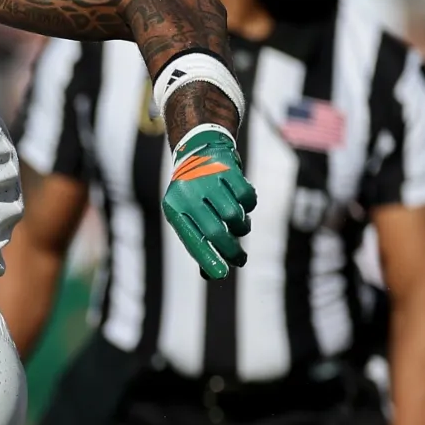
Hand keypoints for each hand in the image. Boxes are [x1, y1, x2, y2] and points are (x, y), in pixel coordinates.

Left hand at [162, 127, 255, 278]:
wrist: (199, 149)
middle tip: (239, 260)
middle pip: (215, 231)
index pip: (192, 239)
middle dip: (230, 251)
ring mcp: (208, 179)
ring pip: (234, 215)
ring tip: (238, 224)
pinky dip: (249, 206)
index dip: (207, 258)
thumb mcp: (187, 214)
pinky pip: (247, 197)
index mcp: (174, 206)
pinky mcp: (227, 168)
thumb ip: (198, 242)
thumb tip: (210, 275)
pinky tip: (244, 205)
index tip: (221, 275)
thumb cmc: (194, 193)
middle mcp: (188, 192)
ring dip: (241, 226)